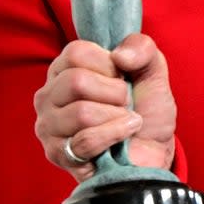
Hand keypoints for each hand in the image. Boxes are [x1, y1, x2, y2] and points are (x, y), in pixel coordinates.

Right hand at [33, 34, 176, 181]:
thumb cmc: (146, 107)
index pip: (76, 53)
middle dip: (115, 93)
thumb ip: (142, 48)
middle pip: (76, 82)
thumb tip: (119, 56)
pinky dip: (115, 135)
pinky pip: (86, 141)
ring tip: (123, 120)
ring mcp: (48, 127)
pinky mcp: (57, 155)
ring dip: (116, 117)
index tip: (122, 77)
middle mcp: (48, 95)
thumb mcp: (152, 69)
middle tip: (125, 103)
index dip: (110, 65)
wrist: (155, 148)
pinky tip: (122, 138)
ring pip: (81, 113)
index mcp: (65, 68)